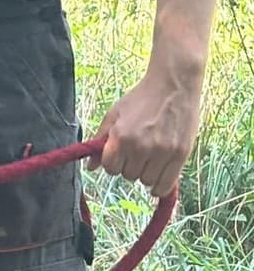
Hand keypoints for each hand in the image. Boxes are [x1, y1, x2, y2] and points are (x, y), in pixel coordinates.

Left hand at [87, 66, 203, 197]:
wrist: (174, 83)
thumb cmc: (141, 98)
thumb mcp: (114, 114)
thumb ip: (100, 141)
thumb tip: (90, 168)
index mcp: (121, 138)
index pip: (110, 168)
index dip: (114, 163)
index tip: (121, 154)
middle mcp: (141, 147)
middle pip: (128, 175)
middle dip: (130, 166)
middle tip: (140, 151)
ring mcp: (162, 151)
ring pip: (146, 181)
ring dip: (146, 173)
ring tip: (152, 157)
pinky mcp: (181, 154)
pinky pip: (165, 185)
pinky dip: (160, 187)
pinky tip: (159, 180)